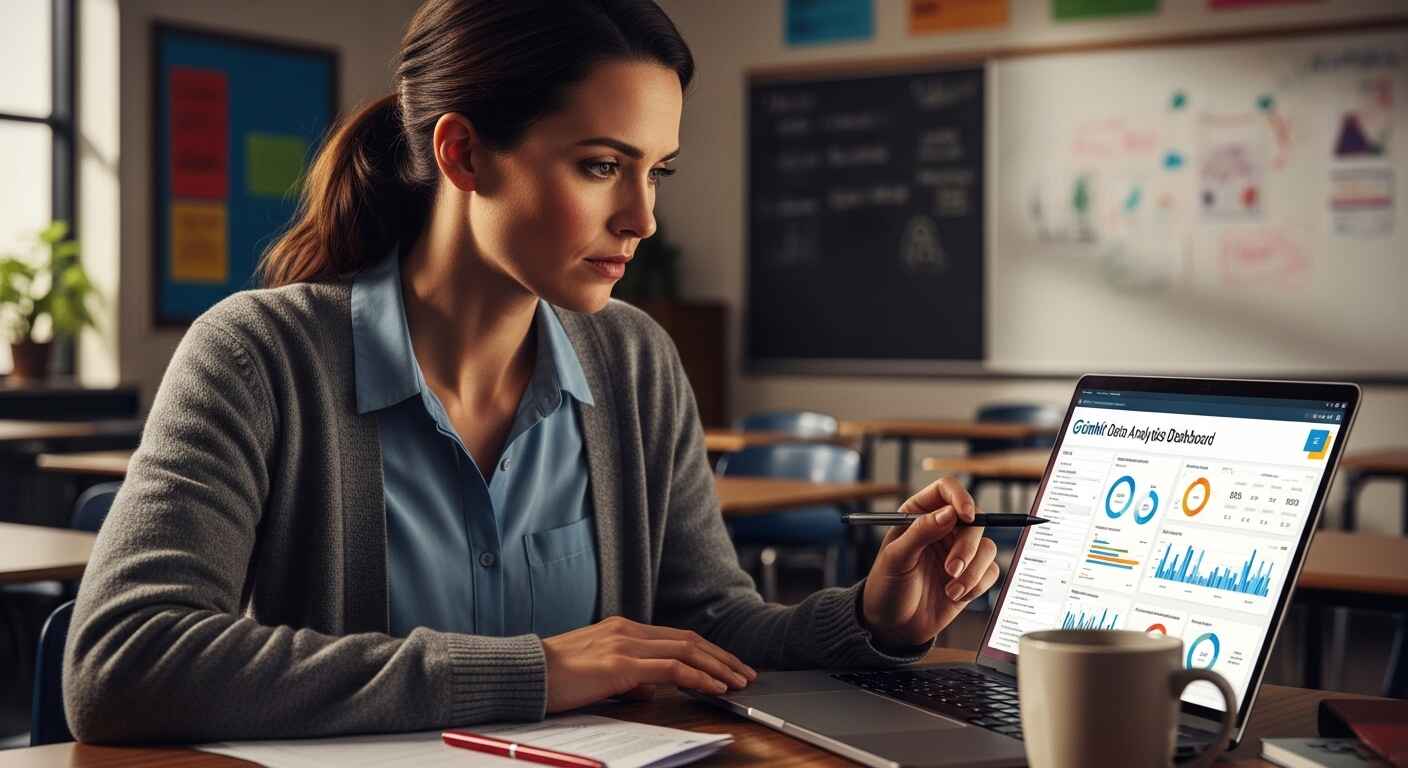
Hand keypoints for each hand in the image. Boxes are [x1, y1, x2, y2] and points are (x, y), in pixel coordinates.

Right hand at [541, 616, 756, 712]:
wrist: (524, 674)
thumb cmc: (555, 678)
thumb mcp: (598, 673)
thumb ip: (627, 677)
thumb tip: (649, 689)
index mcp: (622, 629)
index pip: (676, 637)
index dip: (707, 650)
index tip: (727, 665)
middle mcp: (628, 630)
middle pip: (689, 639)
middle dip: (722, 657)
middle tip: (745, 672)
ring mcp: (625, 644)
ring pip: (686, 650)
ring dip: (718, 666)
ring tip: (738, 682)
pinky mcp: (620, 664)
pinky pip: (671, 669)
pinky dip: (698, 676)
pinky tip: (714, 687)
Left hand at [861, 477, 1001, 648]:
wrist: (893, 626)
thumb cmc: (887, 587)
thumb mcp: (896, 558)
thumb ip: (921, 532)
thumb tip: (949, 513)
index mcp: (919, 514)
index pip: (947, 490)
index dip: (960, 497)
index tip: (966, 516)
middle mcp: (943, 528)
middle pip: (975, 519)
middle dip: (967, 546)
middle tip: (952, 568)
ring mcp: (959, 551)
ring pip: (987, 547)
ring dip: (972, 570)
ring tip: (950, 589)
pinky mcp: (972, 575)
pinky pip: (991, 571)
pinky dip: (976, 585)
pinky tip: (954, 596)